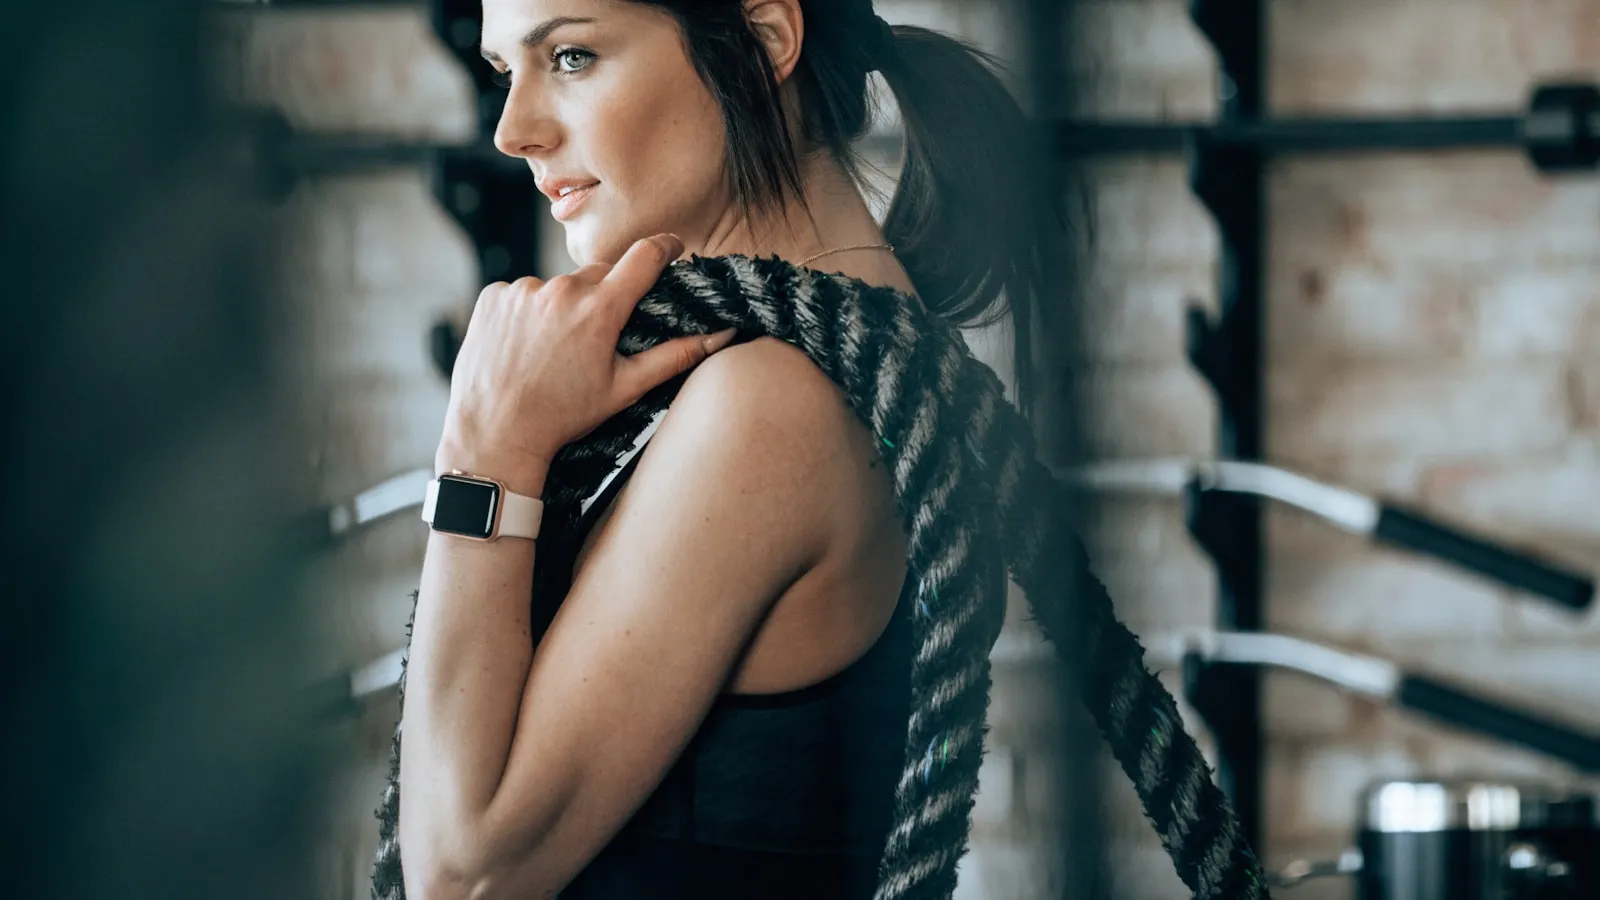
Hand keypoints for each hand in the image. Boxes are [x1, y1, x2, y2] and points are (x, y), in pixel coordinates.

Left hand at [436, 234, 737, 493]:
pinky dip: (528, 313)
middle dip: (605, 297)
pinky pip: (522, 293)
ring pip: (558, 287)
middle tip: (596, 340)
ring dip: (563, 308)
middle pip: (599, 275)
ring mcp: (523, 290)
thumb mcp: (625, 387)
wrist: (494, 432)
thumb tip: (721, 335)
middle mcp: (560, 290)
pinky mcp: (493, 296)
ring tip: (552, 351)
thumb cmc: (564, 415)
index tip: (672, 248)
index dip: (664, 247)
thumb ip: (675, 355)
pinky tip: (523, 347)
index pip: (645, 255)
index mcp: (600, 309)